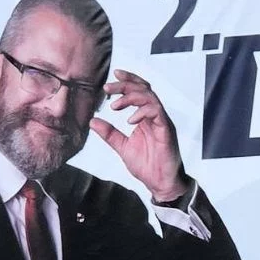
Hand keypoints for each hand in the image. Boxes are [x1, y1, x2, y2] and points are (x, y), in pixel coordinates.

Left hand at [91, 70, 190, 201]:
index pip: (140, 91)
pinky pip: (156, 112)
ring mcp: (162, 122)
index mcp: (146, 118)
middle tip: (108, 88)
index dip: (128, 80)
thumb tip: (93, 120)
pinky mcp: (166, 130)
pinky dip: (142, 112)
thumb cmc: (147, 166)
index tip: (114, 76)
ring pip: (150, 97)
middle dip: (126, 85)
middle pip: (144, 89)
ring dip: (131, 97)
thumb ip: (109, 133)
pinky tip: (129, 120)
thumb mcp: (122, 147)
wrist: (160, 183)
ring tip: (114, 106)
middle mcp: (156, 117)